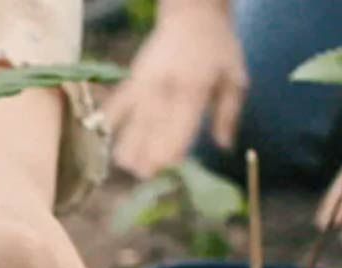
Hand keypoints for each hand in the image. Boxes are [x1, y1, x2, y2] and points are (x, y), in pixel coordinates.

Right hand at [103, 0, 246, 178]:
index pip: (178, 127)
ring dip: (128, 147)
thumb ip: (228, 113)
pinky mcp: (131, 80)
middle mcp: (164, 89)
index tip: (168, 170)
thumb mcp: (234, 78)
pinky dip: (109, 124)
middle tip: (147, 177)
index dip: (171, 152)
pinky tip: (106, 142)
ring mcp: (144, 85)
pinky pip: (115, 106)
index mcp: (193, 89)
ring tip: (129, 167)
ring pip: (130, 123)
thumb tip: (224, 146)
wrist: (192, 14)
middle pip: (150, 131)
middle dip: (147, 157)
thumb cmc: (218, 48)